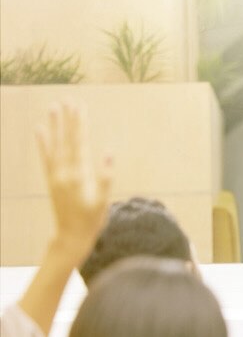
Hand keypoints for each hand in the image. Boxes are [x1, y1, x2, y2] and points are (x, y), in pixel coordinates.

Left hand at [36, 103, 112, 262]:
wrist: (71, 236)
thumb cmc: (92, 220)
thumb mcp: (103, 202)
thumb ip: (106, 178)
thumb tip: (109, 154)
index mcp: (79, 175)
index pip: (79, 143)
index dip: (80, 125)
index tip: (81, 107)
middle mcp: (64, 172)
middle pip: (67, 140)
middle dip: (68, 120)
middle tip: (68, 100)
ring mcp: (55, 175)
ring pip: (55, 145)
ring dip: (54, 126)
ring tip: (53, 108)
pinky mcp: (51, 180)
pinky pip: (45, 157)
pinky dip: (42, 143)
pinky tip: (39, 130)